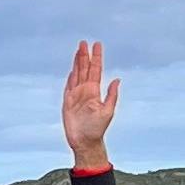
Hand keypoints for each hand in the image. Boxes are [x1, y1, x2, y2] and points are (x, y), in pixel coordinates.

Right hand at [62, 39, 119, 170]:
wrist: (85, 142)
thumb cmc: (97, 129)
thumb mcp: (108, 111)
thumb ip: (112, 95)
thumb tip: (117, 80)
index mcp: (95, 91)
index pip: (96, 70)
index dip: (96, 58)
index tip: (97, 45)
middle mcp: (86, 91)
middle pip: (85, 69)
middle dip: (84, 55)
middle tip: (84, 42)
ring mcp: (76, 96)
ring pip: (76, 75)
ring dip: (77, 62)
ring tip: (78, 50)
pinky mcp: (67, 103)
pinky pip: (68, 87)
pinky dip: (70, 78)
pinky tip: (72, 69)